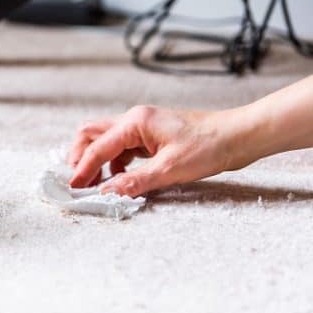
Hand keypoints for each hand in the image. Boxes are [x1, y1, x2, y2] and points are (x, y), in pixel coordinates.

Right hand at [67, 105, 238, 196]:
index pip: (98, 147)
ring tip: (96, 183)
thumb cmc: (209, 146)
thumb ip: (135, 181)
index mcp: (135, 123)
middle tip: (78, 180)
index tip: (73, 187)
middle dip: (80, 156)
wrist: (239, 136)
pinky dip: (114, 161)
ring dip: (96, 159)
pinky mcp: (151, 135)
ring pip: (105, 139)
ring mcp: (142, 126)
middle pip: (92, 133)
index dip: (83, 168)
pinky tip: (120, 177)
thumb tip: (107, 193)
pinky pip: (122, 146)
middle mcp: (134, 120)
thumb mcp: (170, 170)